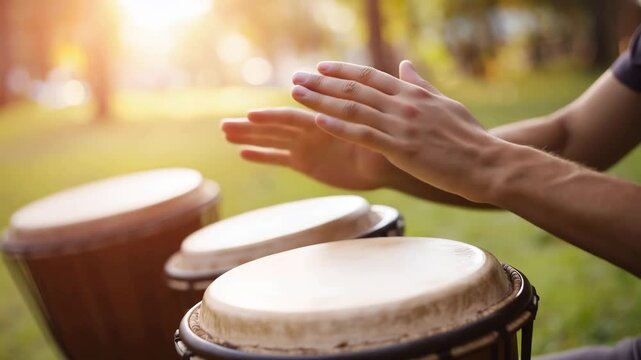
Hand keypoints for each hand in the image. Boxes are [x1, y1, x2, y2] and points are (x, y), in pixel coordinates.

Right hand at [221, 107, 397, 189]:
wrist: (381, 163)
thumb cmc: (381, 145)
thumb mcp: (374, 137)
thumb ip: (363, 130)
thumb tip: (365, 125)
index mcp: (323, 122)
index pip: (294, 119)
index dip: (274, 118)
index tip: (251, 115)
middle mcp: (310, 131)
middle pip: (275, 127)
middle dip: (251, 126)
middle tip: (224, 124)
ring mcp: (305, 146)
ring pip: (272, 139)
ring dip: (249, 136)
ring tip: (225, 132)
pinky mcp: (304, 162)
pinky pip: (279, 158)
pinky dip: (262, 155)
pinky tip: (243, 153)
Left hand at [291, 60, 502, 201]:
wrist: (487, 162)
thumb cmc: (470, 136)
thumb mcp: (445, 104)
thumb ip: (421, 85)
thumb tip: (405, 66)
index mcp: (413, 94)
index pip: (370, 76)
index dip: (342, 71)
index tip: (320, 67)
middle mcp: (403, 104)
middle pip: (355, 88)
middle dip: (322, 82)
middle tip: (296, 77)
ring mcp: (401, 126)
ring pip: (353, 108)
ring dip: (321, 99)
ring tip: (297, 94)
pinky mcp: (401, 148)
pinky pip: (363, 135)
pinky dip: (338, 126)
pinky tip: (317, 121)